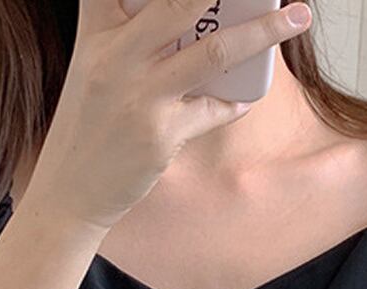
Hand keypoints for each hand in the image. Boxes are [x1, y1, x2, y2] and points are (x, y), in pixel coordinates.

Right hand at [23, 0, 312, 232]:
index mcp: (97, 32)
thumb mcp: (94, 66)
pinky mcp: (160, 135)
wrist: (68, 191)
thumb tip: (197, 16)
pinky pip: (215, 108)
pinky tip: (244, 97)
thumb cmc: (88, 125)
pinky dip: (236, 100)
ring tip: (297, 17)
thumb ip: (130, 34)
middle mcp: (116, 57)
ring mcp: (140, 96)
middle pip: (184, 1)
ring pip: (214, 50)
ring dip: (264, 32)